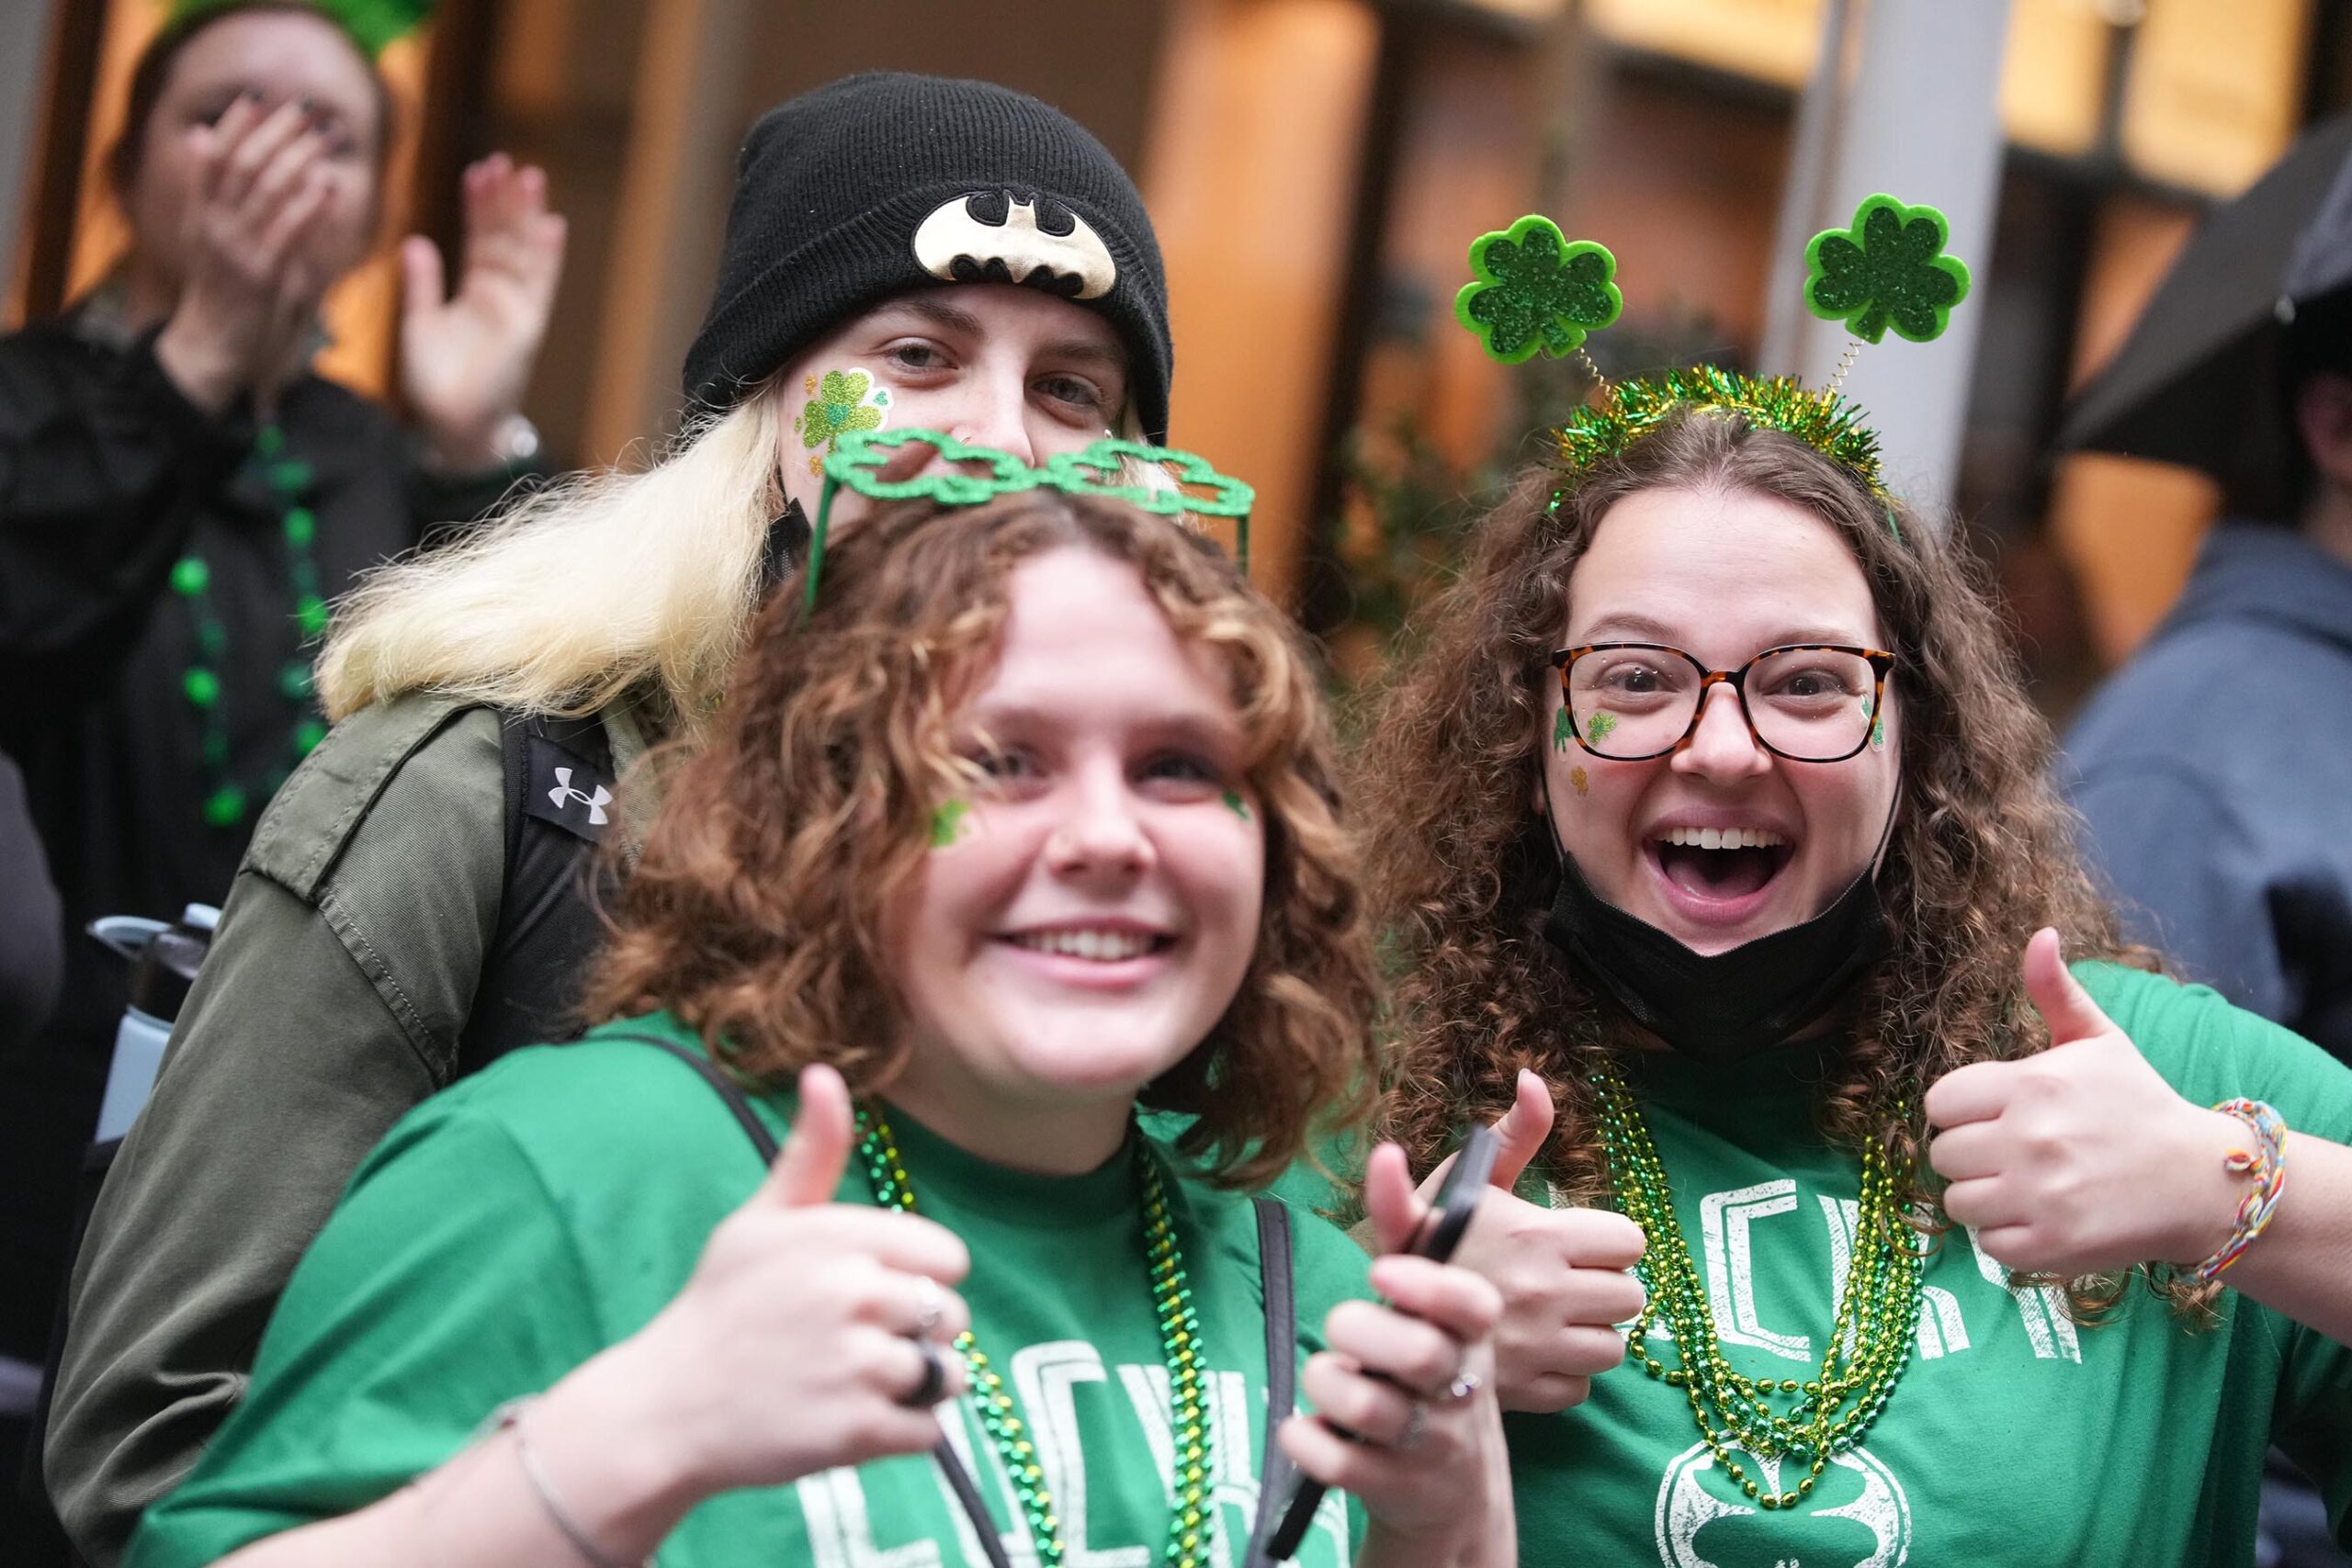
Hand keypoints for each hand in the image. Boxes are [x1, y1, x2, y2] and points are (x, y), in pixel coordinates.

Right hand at [154, 96, 337, 410]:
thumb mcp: (208, 235)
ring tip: (325, 135)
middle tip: (307, 108)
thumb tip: (203, 136)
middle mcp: (214, 226)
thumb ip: (210, 189)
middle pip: (245, 165)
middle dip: (277, 132)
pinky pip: (288, 233)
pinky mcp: (262, 276)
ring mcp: (237, 250)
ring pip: (267, 191)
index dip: (235, 125)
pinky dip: (309, 206)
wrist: (212, 348)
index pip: (215, 158)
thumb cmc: (220, 292)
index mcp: (201, 214)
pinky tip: (328, 185)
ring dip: (300, 158)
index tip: (257, 97)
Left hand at [399, 153, 566, 468]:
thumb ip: (422, 285)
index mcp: (475, 293)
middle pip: (506, 238)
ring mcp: (517, 311)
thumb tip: (416, 241)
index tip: (477, 170)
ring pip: (525, 253)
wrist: (451, 427)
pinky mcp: (526, 328)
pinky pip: (540, 286)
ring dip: (528, 216)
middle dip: (506, 200)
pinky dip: (547, 256)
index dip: (479, 206)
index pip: (480, 239)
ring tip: (530, 176)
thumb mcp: (417, 325)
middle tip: (505, 160)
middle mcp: (501, 297)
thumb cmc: (435, 383)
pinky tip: (551, 224)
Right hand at [602, 1064, 971, 1497]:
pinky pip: (929, 1431)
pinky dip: (901, 1435)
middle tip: (851, 1344)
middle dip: (914, 1335)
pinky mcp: (859, 1432)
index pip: (947, 1258)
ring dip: (912, 1387)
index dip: (917, 1278)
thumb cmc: (719, 1307)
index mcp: (840, 1238)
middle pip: (951, 1316)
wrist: (664, 1410)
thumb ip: (811, 1152)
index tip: (870, 1293)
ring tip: (852, 1383)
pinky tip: (849, 1419)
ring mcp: (859, 1365)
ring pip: (946, 1376)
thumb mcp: (760, 1220)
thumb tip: (824, 1073)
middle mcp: (855, 1295)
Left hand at [1280, 1145, 1511, 1559]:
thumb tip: (1384, 1150)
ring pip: (1369, 1407)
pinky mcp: (1391, 1487)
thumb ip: (1405, 1220)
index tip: (1382, 1273)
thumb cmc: (1433, 1361)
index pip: (1471, 1307)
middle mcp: (1459, 1387)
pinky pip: (1335, 1461)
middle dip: (1364, 1331)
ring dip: (1330, 1381)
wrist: (1453, 1484)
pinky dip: (1306, 1440)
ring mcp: (1428, 1442)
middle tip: (1344, 1325)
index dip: (1428, 1287)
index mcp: (1473, 1334)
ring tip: (1329, 1374)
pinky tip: (1304, 1427)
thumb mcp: (1428, 1295)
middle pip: (1418, 1354)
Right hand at [1429, 1070, 1645, 1411]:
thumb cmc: (1423, 1241)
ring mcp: (1541, 1349)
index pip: (1629, 1241)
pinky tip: (1536, 1352)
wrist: (1377, 1316)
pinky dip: (1566, 1373)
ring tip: (1555, 1317)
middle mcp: (1548, 1295)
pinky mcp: (1528, 1393)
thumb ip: (1511, 1133)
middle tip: (1566, 1279)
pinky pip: (1583, 1386)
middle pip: (1631, 1296)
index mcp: (1538, 1237)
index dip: (1608, 1240)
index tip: (1576, 1241)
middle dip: (1605, 1285)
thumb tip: (1534, 1078)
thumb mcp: (1463, 1180)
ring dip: (1591, 1332)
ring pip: (1614, 1345)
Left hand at [1925, 928, 2245, 1274]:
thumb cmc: (2139, 1106)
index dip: (1961, 1111)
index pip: (1940, 1102)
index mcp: (2031, 1085)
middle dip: (1972, 1155)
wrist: (2202, 1181)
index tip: (1994, 1116)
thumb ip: (2056, 991)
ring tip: (2026, 1187)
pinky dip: (2008, 1237)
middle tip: (2014, 1154)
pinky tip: (2043, 1217)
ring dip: (1985, 1198)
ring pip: (1958, 1202)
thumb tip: (2039, 934)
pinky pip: (1988, 1245)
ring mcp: (2040, 1196)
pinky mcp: (2052, 1245)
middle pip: (1943, 1154)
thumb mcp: (2100, 1041)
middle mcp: (2029, 1140)